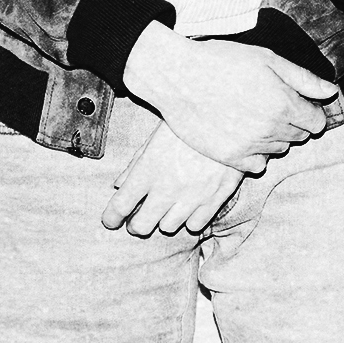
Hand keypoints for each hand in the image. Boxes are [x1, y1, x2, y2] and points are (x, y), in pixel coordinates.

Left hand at [102, 122, 242, 236]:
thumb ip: (136, 163)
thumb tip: (119, 185)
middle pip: (141, 226)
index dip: (111, 217)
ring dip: (164, 219)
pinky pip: (195, 224)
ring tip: (169, 206)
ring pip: (168, 227)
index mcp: (148, 170)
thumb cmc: (191, 121)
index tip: (111, 219)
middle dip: (136, 224)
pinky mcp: (215, 198)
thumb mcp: (157, 135)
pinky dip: (191, 218)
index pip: (119, 207)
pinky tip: (191, 204)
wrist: (233, 115)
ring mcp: (192, 196)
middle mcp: (167, 188)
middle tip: (139, 216)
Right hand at [122, 27, 337, 171]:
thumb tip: (331, 92)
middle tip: (270, 104)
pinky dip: (255, 154)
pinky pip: (257, 166)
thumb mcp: (268, 59)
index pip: (317, 122)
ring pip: (279, 150)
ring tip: (253, 116)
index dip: (309, 111)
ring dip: (274, 137)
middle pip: (299, 136)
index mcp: (284, 103)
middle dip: (292, 122)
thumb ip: (303, 79)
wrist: (179, 77)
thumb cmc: (224, 62)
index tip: (296, 102)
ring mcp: (249, 147)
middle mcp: (271, 129)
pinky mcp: (229, 158)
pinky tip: (243, 134)